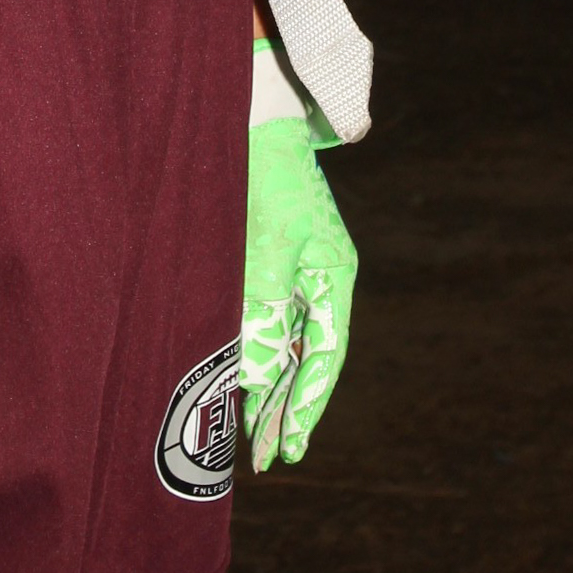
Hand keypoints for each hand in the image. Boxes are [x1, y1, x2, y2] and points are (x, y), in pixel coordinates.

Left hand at [240, 85, 356, 468]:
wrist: (251, 116)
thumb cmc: (266, 171)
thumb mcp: (267, 237)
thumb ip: (264, 303)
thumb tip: (259, 370)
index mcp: (334, 272)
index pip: (325, 353)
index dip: (307, 401)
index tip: (290, 444)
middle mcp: (318, 276)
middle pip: (307, 354)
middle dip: (287, 404)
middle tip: (269, 456)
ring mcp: (292, 266)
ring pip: (285, 339)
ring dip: (269, 383)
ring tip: (251, 433)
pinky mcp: (264, 256)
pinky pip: (264, 316)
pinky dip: (255, 348)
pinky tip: (238, 375)